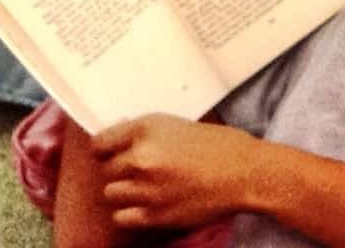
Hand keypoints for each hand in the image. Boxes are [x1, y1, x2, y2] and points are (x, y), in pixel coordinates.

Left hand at [93, 113, 255, 230]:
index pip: (100, 143)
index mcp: (147, 129)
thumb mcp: (178, 126)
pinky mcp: (154, 215)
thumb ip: (146, 134)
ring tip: (143, 186)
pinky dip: (130, 212)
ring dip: (124, 191)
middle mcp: (142, 158)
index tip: (110, 152)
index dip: (105, 148)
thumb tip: (118, 138)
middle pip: (106, 169)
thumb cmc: (218, 144)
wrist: (243, 172)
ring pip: (111, 194)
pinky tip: (146, 204)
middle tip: (138, 169)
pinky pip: (121, 217)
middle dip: (119, 169)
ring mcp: (146, 188)